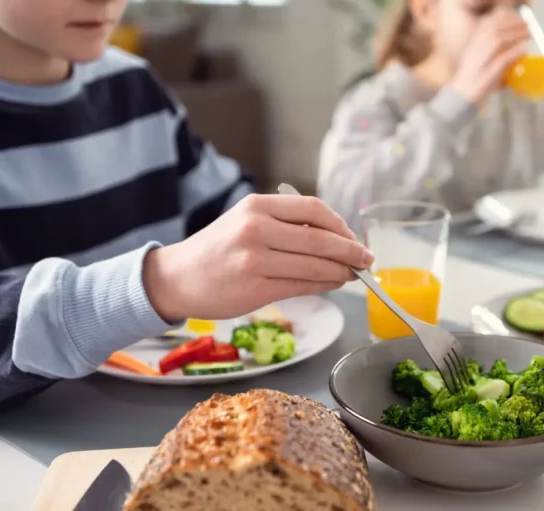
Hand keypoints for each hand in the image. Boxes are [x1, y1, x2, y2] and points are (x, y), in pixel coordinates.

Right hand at [143, 194, 373, 321]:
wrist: (177, 278)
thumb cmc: (218, 249)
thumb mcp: (246, 221)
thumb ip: (286, 225)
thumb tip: (336, 238)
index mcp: (256, 206)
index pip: (313, 209)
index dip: (340, 224)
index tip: (352, 236)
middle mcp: (256, 229)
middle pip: (320, 238)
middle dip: (350, 251)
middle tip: (366, 259)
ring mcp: (255, 260)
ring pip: (315, 265)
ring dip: (341, 271)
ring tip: (352, 273)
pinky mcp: (256, 289)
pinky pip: (302, 286)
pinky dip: (324, 285)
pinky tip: (333, 284)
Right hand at [450, 8, 529, 104]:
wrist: (460, 99)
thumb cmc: (472, 82)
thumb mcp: (480, 62)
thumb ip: (493, 52)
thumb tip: (515, 46)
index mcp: (473, 46)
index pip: (488, 24)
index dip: (505, 19)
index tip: (519, 19)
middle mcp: (474, 51)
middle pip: (494, 29)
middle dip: (513, 25)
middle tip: (528, 26)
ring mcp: (479, 62)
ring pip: (497, 41)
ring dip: (515, 35)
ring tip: (528, 35)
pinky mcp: (486, 75)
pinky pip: (502, 59)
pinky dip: (514, 53)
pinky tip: (523, 50)